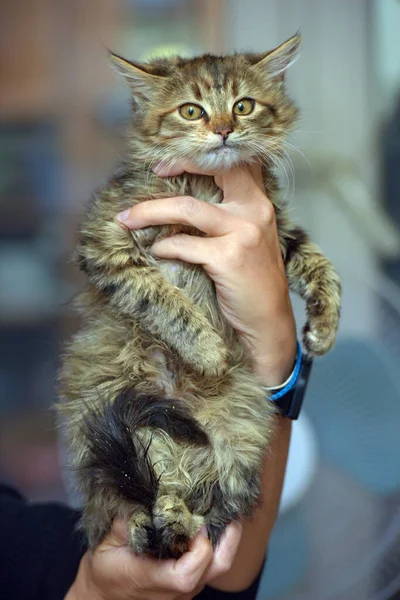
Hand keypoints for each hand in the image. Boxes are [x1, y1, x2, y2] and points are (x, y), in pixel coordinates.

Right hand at [65, 518, 241, 599]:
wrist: (100, 597)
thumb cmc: (104, 569)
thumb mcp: (105, 544)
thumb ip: (124, 524)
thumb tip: (140, 496)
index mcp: (151, 580)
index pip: (187, 575)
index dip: (200, 549)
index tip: (197, 521)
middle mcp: (173, 591)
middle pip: (214, 570)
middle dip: (229, 540)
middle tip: (230, 511)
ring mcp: (183, 591)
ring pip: (215, 569)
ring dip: (225, 540)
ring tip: (225, 512)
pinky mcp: (185, 586)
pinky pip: (208, 567)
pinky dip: (215, 545)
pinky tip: (211, 524)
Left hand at [117, 160, 295, 384]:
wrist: (269, 321)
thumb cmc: (254, 281)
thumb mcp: (252, 239)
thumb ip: (231, 215)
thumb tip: (184, 203)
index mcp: (260, 203)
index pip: (235, 161)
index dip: (202, 155)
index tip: (171, 162)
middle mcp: (255, 211)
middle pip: (211, 170)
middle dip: (177, 165)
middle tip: (153, 172)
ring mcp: (243, 233)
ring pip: (187, 208)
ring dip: (150, 212)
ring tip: (128, 219)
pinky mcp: (229, 257)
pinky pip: (184, 244)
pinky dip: (164, 247)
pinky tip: (156, 252)